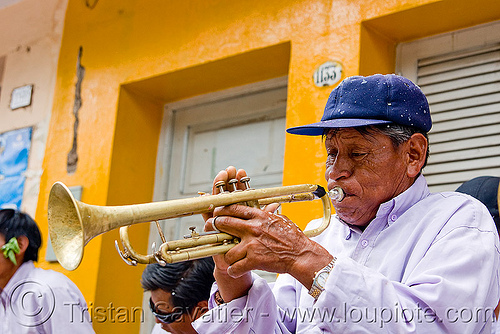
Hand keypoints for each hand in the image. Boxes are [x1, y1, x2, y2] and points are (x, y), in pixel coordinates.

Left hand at [204, 166, 331, 288]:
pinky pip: (234, 267)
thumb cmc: (293, 238)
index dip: (221, 209)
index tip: (216, 212)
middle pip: (224, 223)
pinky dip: (234, 271)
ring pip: (227, 250)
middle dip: (215, 226)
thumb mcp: (280, 219)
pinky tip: (236, 270)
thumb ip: (268, 214)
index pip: (234, 208)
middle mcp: (252, 228)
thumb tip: (265, 208)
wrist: (301, 255)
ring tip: (231, 258)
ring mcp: (252, 244)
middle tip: (212, 229)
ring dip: (227, 255)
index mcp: (259, 216)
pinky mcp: (253, 260)